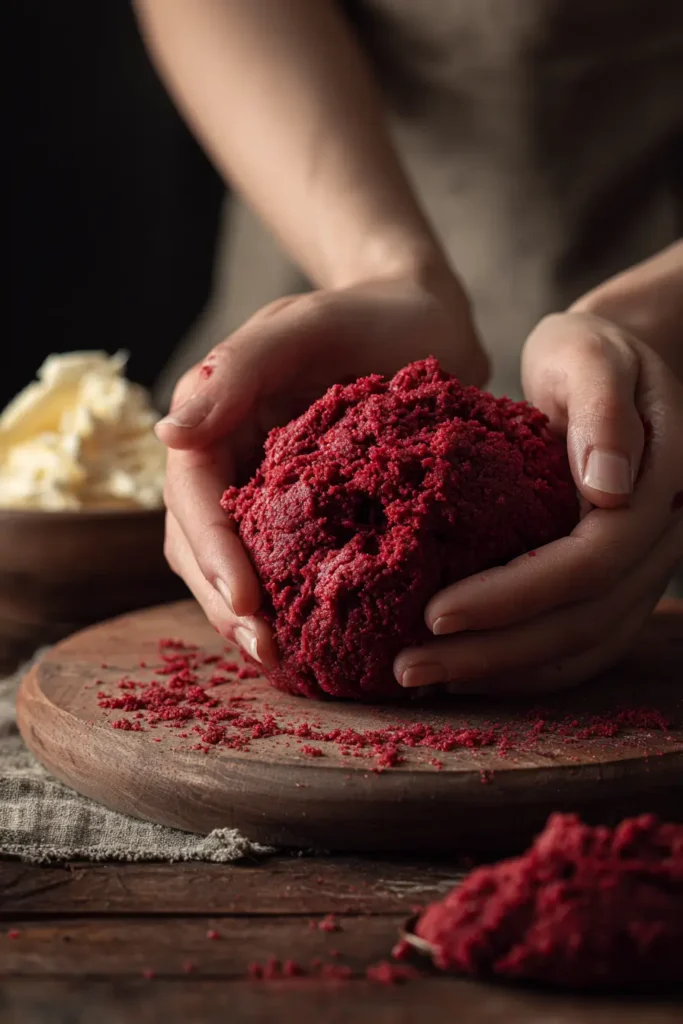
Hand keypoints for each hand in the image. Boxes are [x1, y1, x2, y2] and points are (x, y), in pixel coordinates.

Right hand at [158, 274, 486, 663]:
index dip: (212, 553)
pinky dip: (290, 602)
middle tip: (265, 650)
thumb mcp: (303, 325)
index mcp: (213, 418)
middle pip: (201, 543)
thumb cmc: (368, 315)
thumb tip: (168, 433)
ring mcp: (266, 491)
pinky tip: (315, 637)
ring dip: (249, 614)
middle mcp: (230, 461)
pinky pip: (284, 564)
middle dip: (225, 601)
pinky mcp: (308, 514)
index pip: (192, 495)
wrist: (424, 323)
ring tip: (282, 658)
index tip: (244, 603)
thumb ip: (238, 368)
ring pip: (235, 563)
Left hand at [395, 312, 682, 693]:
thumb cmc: (587, 355)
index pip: (590, 562)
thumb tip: (608, 490)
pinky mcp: (618, 582)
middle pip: (584, 619)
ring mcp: (645, 568)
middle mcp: (662, 540)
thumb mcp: (589, 355)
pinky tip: (469, 673)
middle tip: (408, 669)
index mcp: (661, 487)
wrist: (609, 372)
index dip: (515, 596)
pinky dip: (527, 666)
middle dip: (493, 651)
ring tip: (425, 680)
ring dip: (503, 671)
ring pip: (583, 644)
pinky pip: (582, 643)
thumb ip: (602, 410)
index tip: (434, 613)